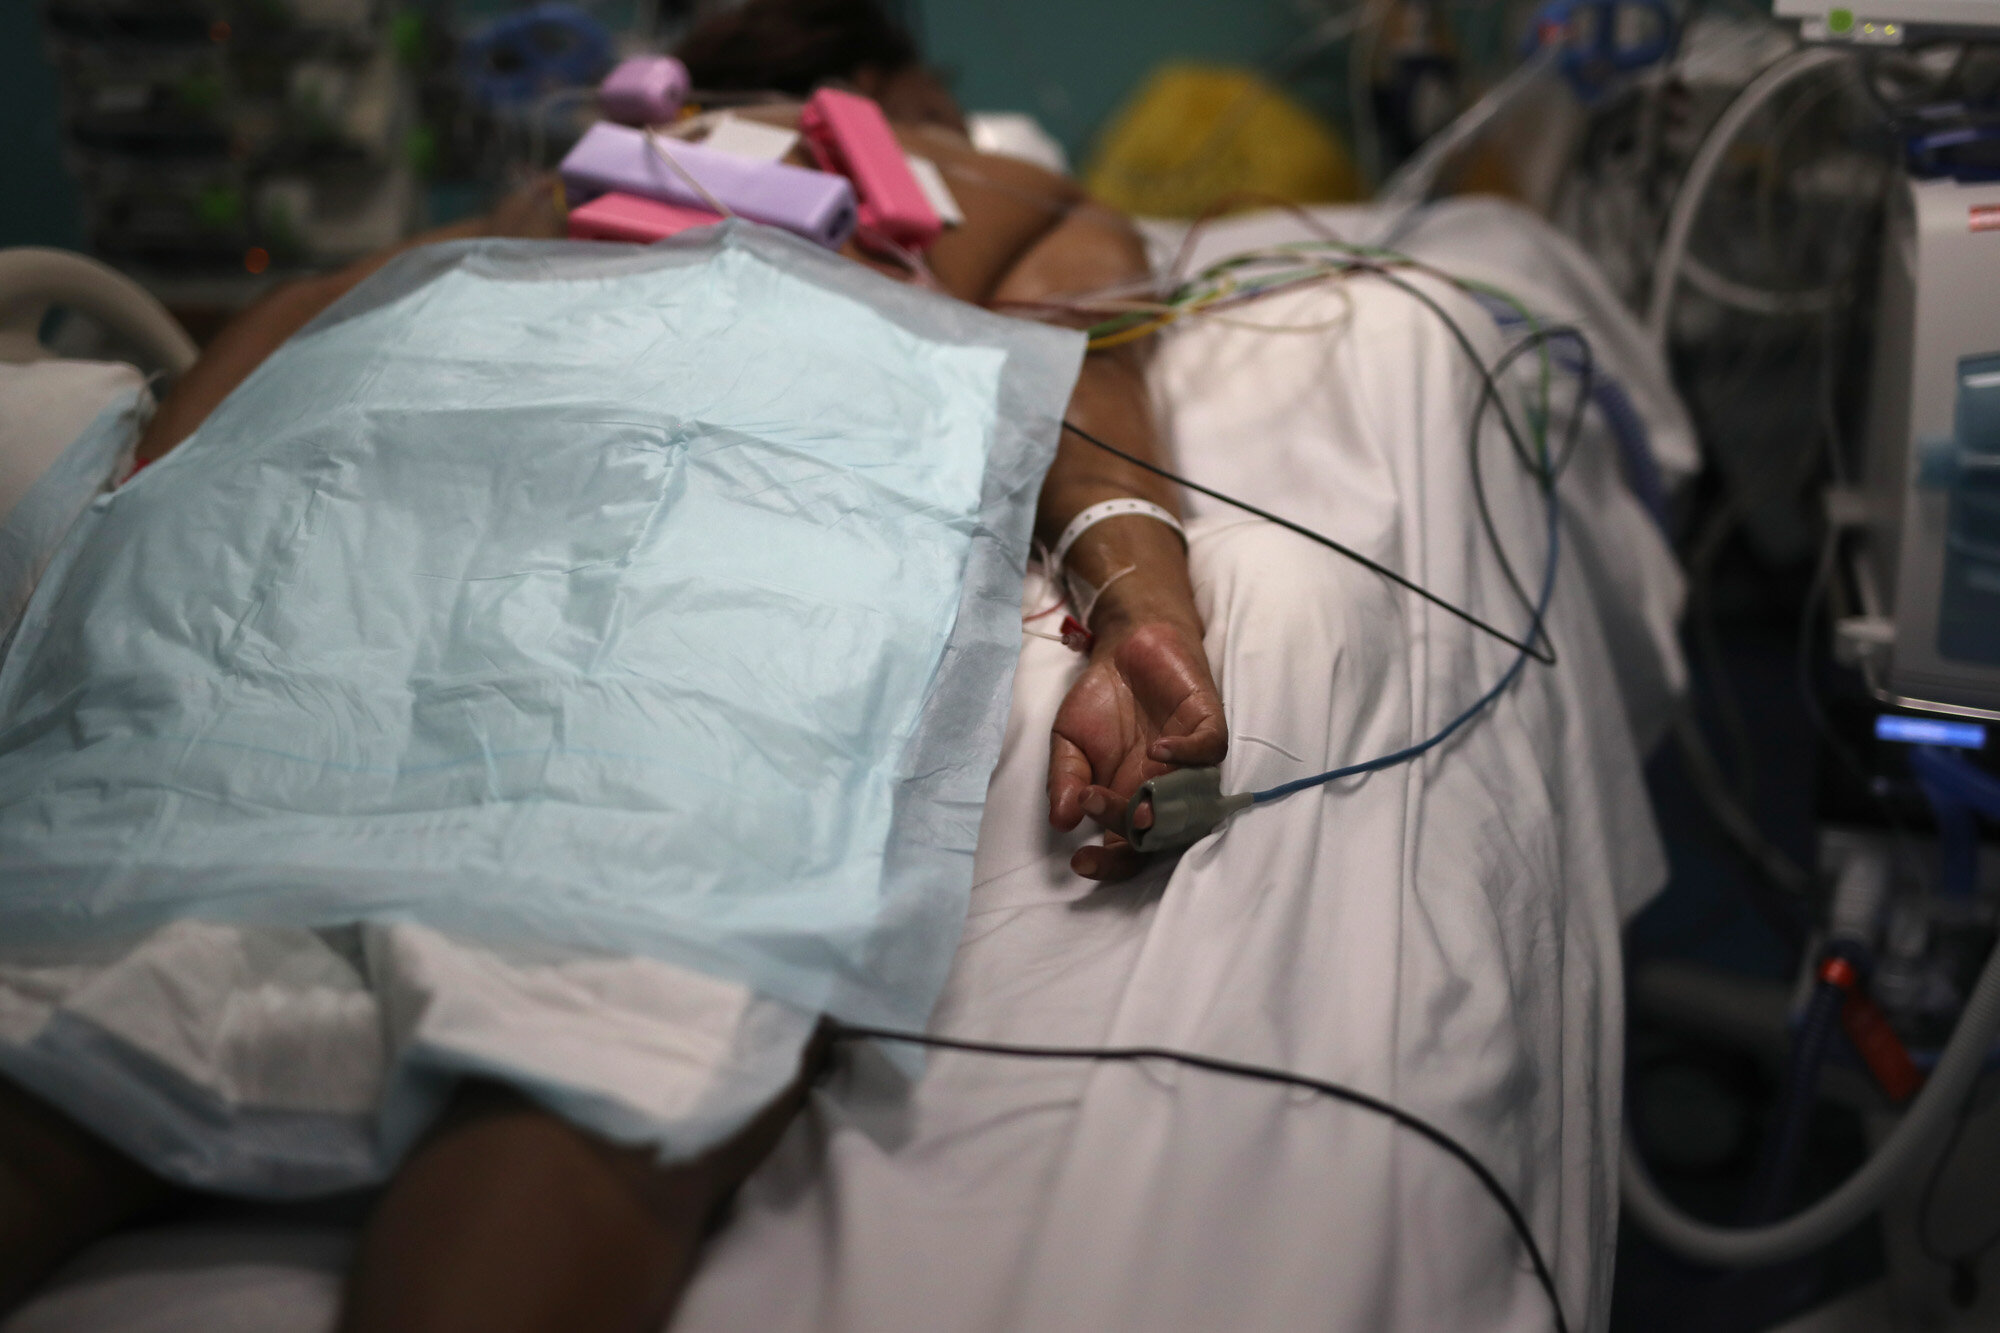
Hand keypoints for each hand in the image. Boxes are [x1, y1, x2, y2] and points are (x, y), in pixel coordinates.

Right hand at [1047, 618, 1226, 880]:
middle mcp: (1163, 790)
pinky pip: (1209, 752)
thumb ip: (1065, 779)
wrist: (1125, 645)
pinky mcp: (1206, 727)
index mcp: (1129, 801)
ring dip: (1166, 807)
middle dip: (1130, 832)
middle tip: (1095, 807)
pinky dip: (1187, 756)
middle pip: (1160, 833)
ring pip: (1190, 801)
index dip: (1109, 864)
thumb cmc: (1100, 700)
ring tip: (1136, 806)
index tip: (1079, 861)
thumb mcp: (1068, 740)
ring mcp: (1188, 761)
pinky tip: (1157, 750)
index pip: (1127, 849)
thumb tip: (1061, 820)